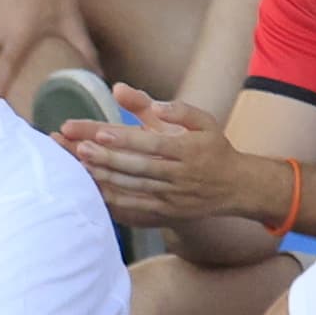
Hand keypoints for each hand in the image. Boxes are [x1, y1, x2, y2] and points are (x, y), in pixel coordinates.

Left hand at [56, 80, 278, 227]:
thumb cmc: (214, 147)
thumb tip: (150, 102)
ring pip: (135, 188)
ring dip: (106, 178)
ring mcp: (172, 196)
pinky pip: (136, 208)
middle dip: (108, 159)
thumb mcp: (203, 121)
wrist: (236, 187)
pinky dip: (114, 201)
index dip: (126, 140)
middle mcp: (180, 174)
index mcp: (188, 149)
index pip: (153, 144)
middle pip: (139, 167)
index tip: (100, 133)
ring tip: (79, 167)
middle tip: (79, 149)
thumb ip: (177, 109)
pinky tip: (93, 192)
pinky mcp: (166, 212)